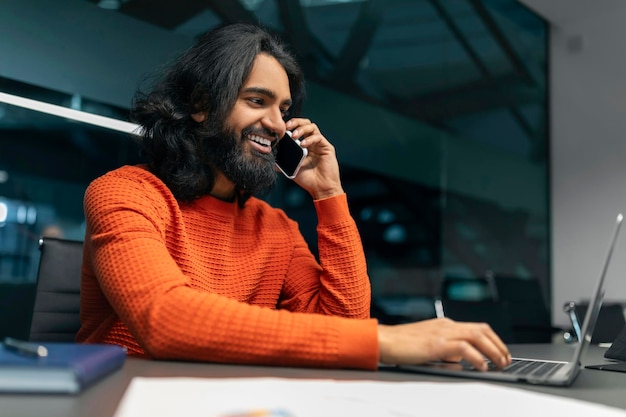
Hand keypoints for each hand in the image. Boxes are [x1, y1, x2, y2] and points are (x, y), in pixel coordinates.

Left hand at [285, 118, 342, 199]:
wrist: (320, 189)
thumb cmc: (307, 180)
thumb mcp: (290, 168)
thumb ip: (282, 160)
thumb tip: (270, 155)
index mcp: (303, 145)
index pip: (296, 129)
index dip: (288, 127)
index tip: (279, 129)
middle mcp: (311, 142)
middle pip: (305, 123)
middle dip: (295, 122)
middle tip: (287, 126)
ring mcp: (319, 144)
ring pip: (312, 127)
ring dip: (301, 129)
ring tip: (294, 136)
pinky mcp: (327, 147)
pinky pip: (318, 137)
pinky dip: (309, 139)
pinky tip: (303, 144)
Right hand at [377, 318, 511, 370]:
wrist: (383, 340)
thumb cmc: (400, 345)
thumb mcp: (427, 345)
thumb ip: (444, 350)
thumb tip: (459, 361)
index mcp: (444, 324)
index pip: (476, 327)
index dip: (493, 339)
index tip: (500, 352)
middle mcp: (446, 325)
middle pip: (482, 329)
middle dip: (498, 344)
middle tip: (506, 359)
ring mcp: (442, 332)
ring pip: (477, 336)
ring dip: (493, 350)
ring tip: (499, 363)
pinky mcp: (437, 344)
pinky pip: (464, 348)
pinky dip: (477, 357)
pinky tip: (481, 367)